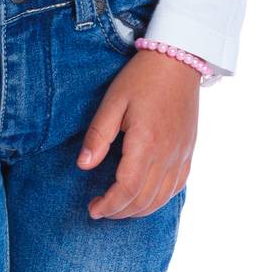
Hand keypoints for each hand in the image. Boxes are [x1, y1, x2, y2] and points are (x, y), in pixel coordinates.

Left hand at [76, 48, 198, 218]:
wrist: (178, 60)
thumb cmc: (142, 77)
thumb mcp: (113, 101)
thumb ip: (98, 135)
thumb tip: (83, 165)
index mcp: (146, 143)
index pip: (126, 189)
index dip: (108, 205)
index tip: (93, 209)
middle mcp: (167, 154)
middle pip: (143, 199)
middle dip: (119, 211)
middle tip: (101, 209)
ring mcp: (181, 155)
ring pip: (161, 198)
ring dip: (138, 210)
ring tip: (118, 207)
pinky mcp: (188, 151)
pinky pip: (176, 187)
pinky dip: (159, 199)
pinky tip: (145, 197)